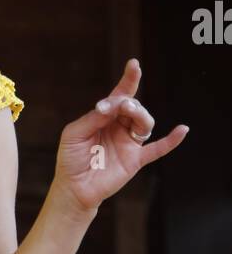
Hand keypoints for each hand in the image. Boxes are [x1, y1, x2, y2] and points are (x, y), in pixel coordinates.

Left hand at [52, 59, 188, 212]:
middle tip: (118, 105)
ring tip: (131, 111)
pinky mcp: (135, 160)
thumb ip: (92, 119)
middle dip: (128, 102)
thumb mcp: (74, 134)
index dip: (128, 80)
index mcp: (104, 117)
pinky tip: (183, 130)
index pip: (119, 96)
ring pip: (145, 122)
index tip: (134, 65)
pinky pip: (158, 149)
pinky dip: (172, 140)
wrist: (73, 188)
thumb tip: (110, 106)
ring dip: (141, 114)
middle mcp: (119, 127)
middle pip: (134, 107)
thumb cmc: (71, 159)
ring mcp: (128, 143)